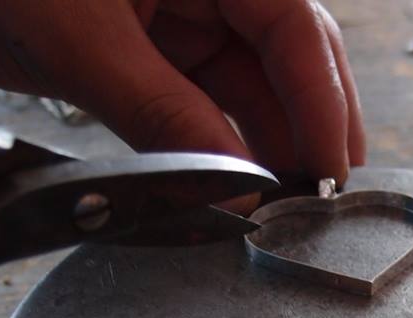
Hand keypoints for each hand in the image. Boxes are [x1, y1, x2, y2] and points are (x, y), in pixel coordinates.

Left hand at [0, 0, 365, 182]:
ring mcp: (176, 15)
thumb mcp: (79, 40)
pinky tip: (232, 183)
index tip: (333, 172)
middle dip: (305, 128)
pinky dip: (215, 145)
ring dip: (265, 145)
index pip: (296, 29)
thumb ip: (165, 115)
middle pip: (285, 59)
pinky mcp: (146, 50)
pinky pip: (198, 102)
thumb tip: (233, 187)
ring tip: (283, 204)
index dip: (324, 104)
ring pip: (245, 87)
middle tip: (318, 199)